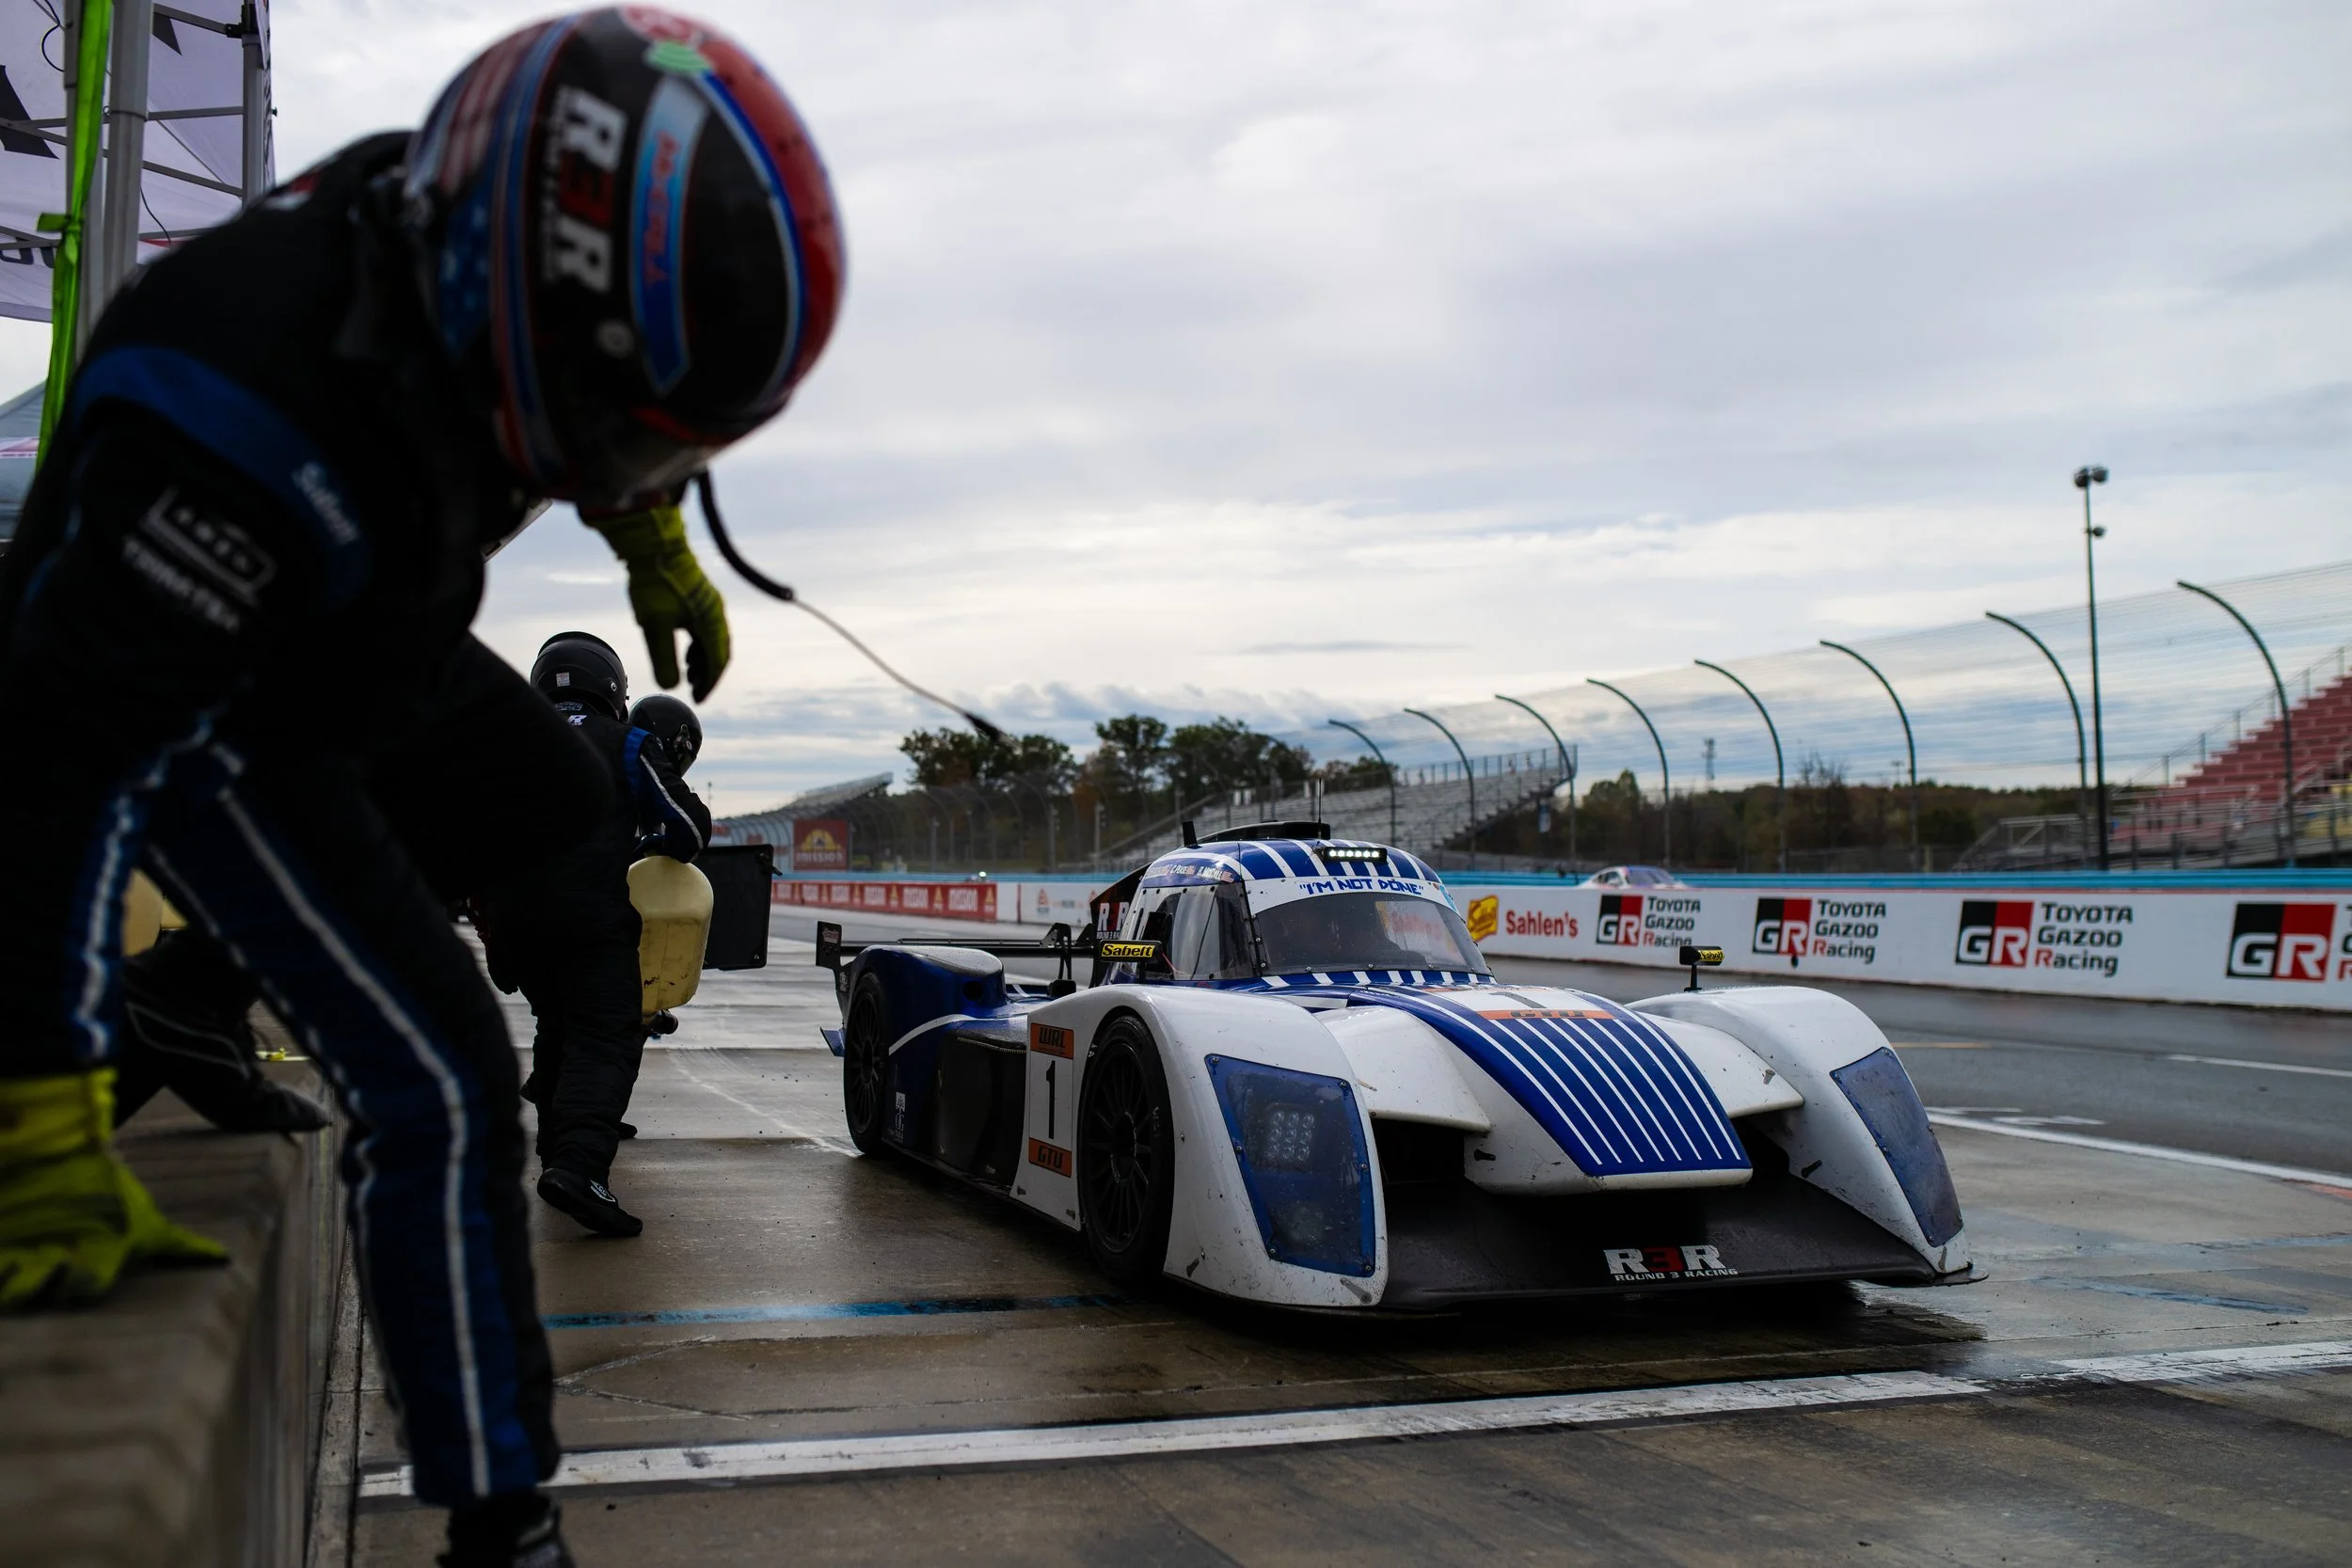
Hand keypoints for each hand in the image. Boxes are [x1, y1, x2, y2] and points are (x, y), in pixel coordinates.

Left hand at [581, 504, 731, 698]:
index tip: (697, 698)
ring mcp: (709, 602)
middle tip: (694, 689)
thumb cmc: (655, 584)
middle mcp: (716, 612)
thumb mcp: (655, 625)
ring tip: (688, 673)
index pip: (716, 661)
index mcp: (710, 621)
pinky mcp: (700, 595)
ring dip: (702, 658)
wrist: (654, 546)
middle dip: (707, 673)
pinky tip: (684, 648)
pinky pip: (705, 626)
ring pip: (712, 638)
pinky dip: (698, 643)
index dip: (708, 683)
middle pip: (718, 651)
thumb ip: (663, 657)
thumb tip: (669, 686)